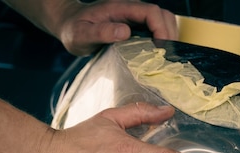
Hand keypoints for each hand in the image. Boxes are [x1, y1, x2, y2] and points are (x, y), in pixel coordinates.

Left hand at [57, 0, 177, 55]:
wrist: (69, 24)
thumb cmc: (73, 30)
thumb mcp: (81, 34)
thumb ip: (101, 32)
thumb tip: (125, 31)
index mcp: (120, 7)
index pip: (151, 12)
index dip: (161, 29)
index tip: (162, 49)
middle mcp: (131, 9)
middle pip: (163, 15)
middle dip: (170, 34)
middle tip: (168, 57)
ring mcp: (135, 17)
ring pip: (163, 21)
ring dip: (169, 38)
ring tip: (165, 57)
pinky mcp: (137, 26)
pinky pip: (157, 29)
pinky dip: (163, 41)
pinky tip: (159, 55)